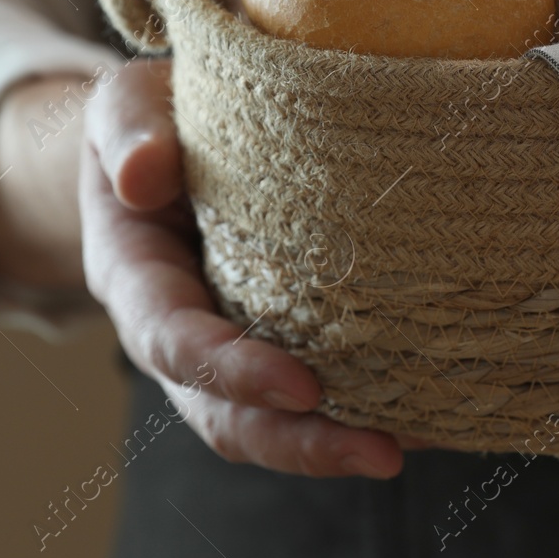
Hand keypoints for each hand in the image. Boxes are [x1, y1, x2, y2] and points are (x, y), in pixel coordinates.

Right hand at [79, 58, 405, 477]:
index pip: (174, 342)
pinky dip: (367, 411)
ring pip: (272, 424)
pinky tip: (434, 415)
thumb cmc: (150, 120)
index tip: (301, 386)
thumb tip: (140, 177)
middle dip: (300, 445)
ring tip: (417, 445)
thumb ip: (128, 131)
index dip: (233, 371)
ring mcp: (230, 346)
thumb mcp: (123, 104)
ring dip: (337, 446)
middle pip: (227, 416)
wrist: (162, 143)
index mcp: (134, 279)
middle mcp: (179, 333)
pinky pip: (316, 395)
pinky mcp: (280, 341)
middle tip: (382, 453)